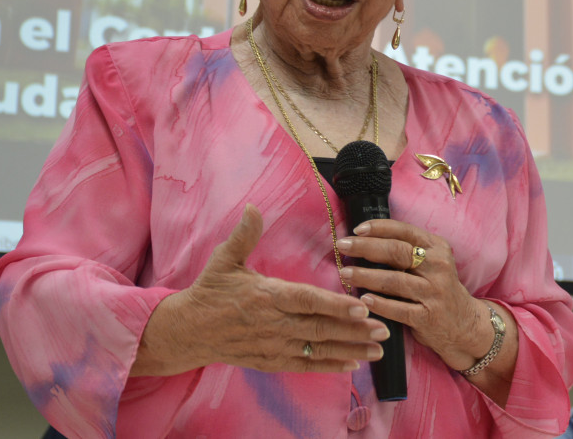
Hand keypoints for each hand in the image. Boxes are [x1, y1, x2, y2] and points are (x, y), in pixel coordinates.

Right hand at [131, 205, 389, 375]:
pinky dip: (329, 366)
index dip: (334, 305)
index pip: (307, 301)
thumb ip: (244, 235)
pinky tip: (353, 363)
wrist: (188, 331)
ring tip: (378, 348)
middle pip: (320, 329)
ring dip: (350, 349)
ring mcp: (273, 346)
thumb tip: (253, 207)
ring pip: (317, 349)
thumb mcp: (224, 260)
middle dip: (354, 330)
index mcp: (266, 296)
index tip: (361, 306)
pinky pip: (305, 366)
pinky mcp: (271, 361)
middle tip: (384, 328)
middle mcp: (273, 324)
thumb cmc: (210, 291)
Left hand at [335, 219, 491, 371]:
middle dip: (365, 247)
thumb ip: (408, 251)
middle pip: (396, 252)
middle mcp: (438, 267)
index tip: (356, 229)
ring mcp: (433, 292)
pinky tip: (363, 299)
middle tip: (343, 246)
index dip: (379, 228)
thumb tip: (366, 239)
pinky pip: (398, 309)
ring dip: (365, 276)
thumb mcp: (432, 263)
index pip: (404, 231)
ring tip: (345, 273)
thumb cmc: (438, 289)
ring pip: (393, 280)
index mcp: (437, 248)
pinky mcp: (427, 316)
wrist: (463, 324)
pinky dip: (379, 304)